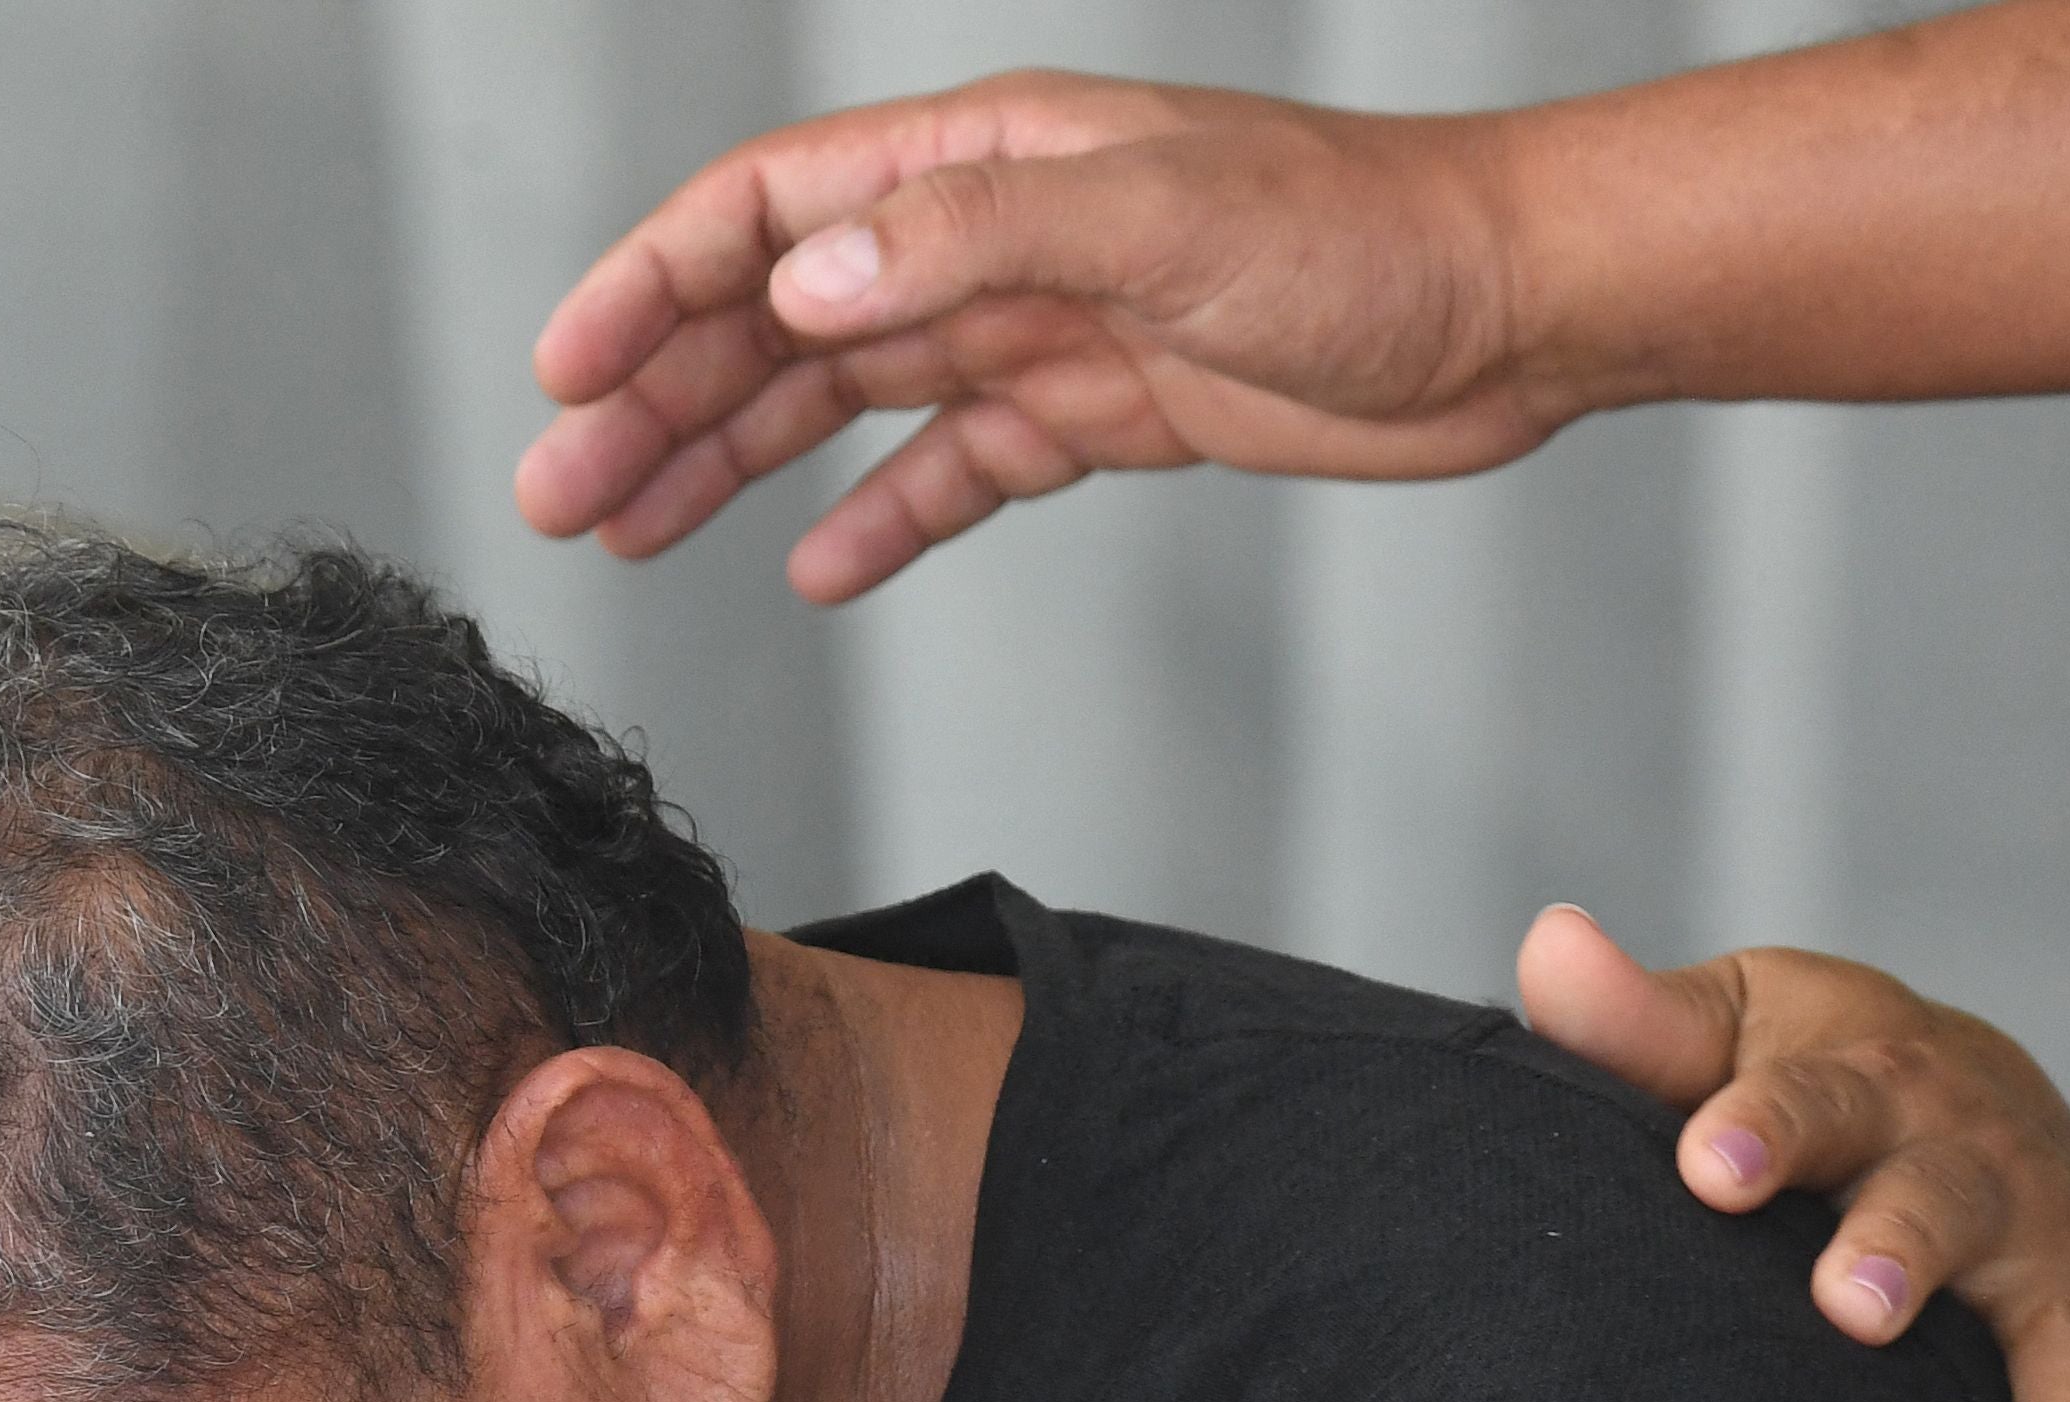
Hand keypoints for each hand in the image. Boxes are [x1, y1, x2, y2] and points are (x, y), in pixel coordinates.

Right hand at [519, 74, 1581, 598]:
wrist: (1513, 309)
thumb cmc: (1364, 237)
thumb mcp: (1161, 219)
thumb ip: (975, 237)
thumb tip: (809, 278)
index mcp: (985, 159)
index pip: (770, 211)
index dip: (654, 283)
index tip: (567, 369)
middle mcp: (990, 232)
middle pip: (776, 315)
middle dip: (654, 397)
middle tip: (557, 494)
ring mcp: (1036, 324)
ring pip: (839, 399)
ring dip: (726, 463)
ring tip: (628, 537)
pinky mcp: (1094, 410)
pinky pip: (950, 469)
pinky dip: (878, 523)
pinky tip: (812, 575)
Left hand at [1517, 906, 2069, 1401]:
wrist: (1964, 1090)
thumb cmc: (1804, 1072)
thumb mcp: (1727, 1029)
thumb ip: (1635, 1018)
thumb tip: (1549, 943)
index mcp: (1865, 1079)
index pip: (1807, 1097)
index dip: (1758, 1126)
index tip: (1704, 1167)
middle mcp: (1973, 1160)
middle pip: (1942, 1202)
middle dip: (1902, 1250)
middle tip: (1853, 1310)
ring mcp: (2053, 1251)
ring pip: (2068, 1327)